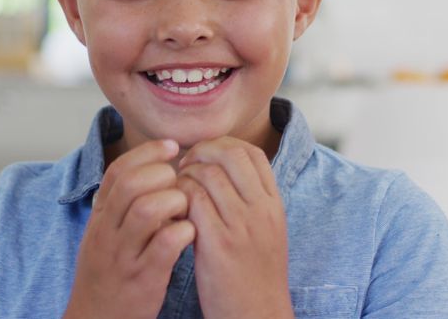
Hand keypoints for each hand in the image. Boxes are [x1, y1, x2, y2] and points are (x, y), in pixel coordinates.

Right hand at [64, 139, 194, 318]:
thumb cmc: (111, 272)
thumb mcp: (107, 232)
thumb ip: (126, 203)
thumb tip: (157, 167)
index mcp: (100, 216)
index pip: (118, 171)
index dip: (146, 152)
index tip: (171, 146)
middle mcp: (107, 232)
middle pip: (132, 185)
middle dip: (162, 175)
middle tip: (180, 182)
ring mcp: (124, 255)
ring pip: (147, 210)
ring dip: (175, 201)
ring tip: (185, 209)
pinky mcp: (143, 278)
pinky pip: (165, 245)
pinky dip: (183, 232)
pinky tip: (189, 234)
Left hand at [177, 137, 292, 318]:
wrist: (258, 314)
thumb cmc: (255, 276)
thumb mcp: (266, 232)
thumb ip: (251, 202)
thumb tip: (225, 172)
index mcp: (274, 205)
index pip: (253, 154)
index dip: (225, 146)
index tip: (206, 157)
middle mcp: (261, 210)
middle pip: (231, 155)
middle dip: (202, 152)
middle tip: (186, 166)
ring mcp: (240, 225)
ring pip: (208, 174)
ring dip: (186, 175)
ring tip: (177, 189)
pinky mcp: (218, 243)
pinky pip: (192, 201)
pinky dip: (178, 197)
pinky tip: (173, 208)